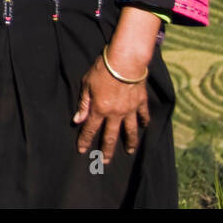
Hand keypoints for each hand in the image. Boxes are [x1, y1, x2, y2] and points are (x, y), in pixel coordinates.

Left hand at [73, 6, 158, 162]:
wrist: (125, 61)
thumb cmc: (102, 70)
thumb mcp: (86, 85)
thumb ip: (83, 104)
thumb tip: (77, 120)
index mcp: (99, 109)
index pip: (90, 129)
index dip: (84, 140)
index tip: (82, 151)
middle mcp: (115, 113)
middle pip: (110, 136)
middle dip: (107, 150)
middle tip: (106, 162)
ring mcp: (130, 109)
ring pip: (130, 131)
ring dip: (129, 142)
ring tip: (129, 151)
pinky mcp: (141, 102)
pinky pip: (143, 115)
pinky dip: (144, 122)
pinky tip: (145, 127)